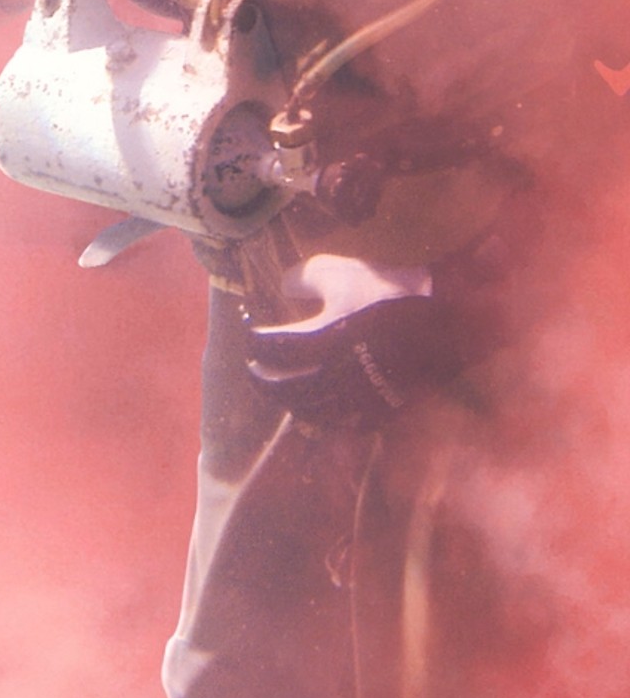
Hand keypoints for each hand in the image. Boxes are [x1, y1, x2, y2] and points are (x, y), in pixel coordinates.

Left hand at [245, 255, 463, 424]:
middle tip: (253, 368)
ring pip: (307, 413)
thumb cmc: (391, 291)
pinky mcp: (378, 412)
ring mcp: (355, 400)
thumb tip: (281, 287)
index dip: (252, 339)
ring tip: (281, 389)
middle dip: (260, 379)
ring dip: (287, 401)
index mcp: (320, 343)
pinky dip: (323, 417)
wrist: (448, 318)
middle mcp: (332, 378)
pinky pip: (341, 425)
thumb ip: (302, 278)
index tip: (249, 330)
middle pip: (280, 390)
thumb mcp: (342, 272)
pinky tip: (319, 406)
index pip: (268, 350)